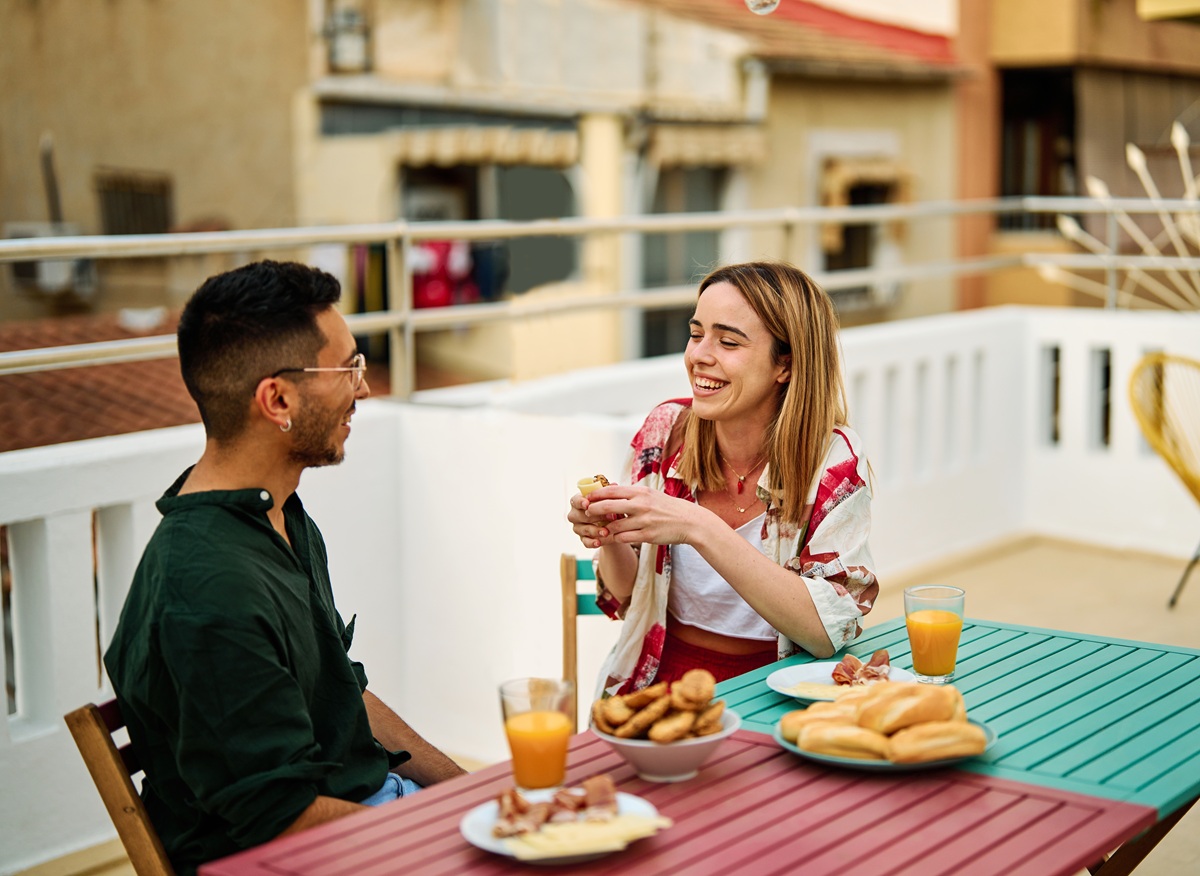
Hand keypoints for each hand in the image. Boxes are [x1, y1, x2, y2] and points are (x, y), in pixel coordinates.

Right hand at [567, 486, 622, 548]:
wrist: (615, 524)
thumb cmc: (610, 506)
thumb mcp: (611, 499)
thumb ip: (610, 493)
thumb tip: (614, 484)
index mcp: (579, 501)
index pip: (575, 500)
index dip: (580, 502)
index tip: (587, 504)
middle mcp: (575, 514)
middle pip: (578, 516)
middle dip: (593, 516)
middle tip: (608, 516)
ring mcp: (578, 527)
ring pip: (582, 529)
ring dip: (595, 530)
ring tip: (606, 532)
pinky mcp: (583, 539)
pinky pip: (585, 542)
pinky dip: (592, 542)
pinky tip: (599, 542)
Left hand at [577, 484, 704, 546]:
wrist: (688, 521)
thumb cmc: (667, 507)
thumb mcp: (650, 495)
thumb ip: (631, 494)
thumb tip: (610, 491)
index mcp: (640, 492)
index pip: (612, 491)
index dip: (596, 495)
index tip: (586, 498)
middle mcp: (641, 505)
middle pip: (609, 506)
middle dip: (594, 510)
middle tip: (586, 513)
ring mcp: (644, 521)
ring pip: (614, 526)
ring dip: (604, 528)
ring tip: (599, 528)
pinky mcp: (647, 535)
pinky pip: (624, 538)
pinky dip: (616, 538)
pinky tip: (614, 537)